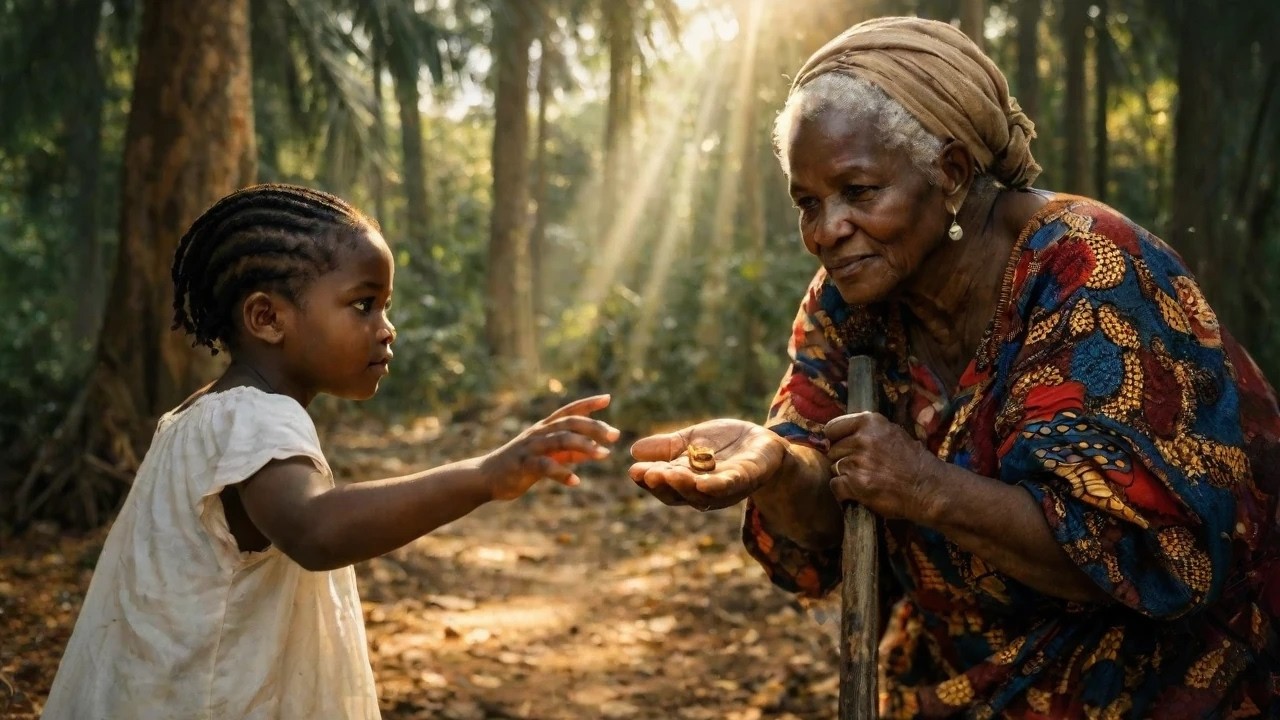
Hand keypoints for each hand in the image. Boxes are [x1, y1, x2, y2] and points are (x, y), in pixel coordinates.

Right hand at [481, 394, 619, 500]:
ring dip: (584, 447)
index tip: (608, 398)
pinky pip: (545, 467)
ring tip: (604, 455)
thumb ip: (570, 453)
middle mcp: (538, 433)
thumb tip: (595, 451)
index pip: (568, 411)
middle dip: (593, 427)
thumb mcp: (548, 456)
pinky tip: (575, 482)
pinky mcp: (522, 465)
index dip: (587, 403)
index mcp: (544, 428)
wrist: (486, 477)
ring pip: (560, 440)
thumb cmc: (520, 466)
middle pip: (569, 423)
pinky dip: (562, 473)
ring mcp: (530, 448)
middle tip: (615, 435)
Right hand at [628, 419, 786, 511]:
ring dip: (685, 485)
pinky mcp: (746, 478)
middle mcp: (703, 490)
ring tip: (669, 473)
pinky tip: (703, 482)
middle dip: (663, 484)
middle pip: (679, 494)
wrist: (762, 444)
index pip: (663, 484)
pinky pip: (730, 485)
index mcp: (686, 480)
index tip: (634, 470)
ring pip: (702, 493)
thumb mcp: (691, 441)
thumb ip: (666, 447)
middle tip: (648, 473)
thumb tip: (634, 450)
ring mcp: (725, 487)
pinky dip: (717, 486)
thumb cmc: (723, 445)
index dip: (648, 480)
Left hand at [825, 412, 944, 522]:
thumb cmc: (914, 462)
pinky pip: (836, 486)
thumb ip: (868, 431)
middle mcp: (862, 438)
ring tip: (865, 480)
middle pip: (833, 450)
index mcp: (870, 422)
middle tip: (862, 468)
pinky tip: (859, 492)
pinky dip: (844, 492)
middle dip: (843, 460)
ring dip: (845, 476)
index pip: (832, 428)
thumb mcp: (893, 433)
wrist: (929, 488)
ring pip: (834, 468)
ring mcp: (857, 461)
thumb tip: (842, 434)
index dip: (836, 440)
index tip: (842, 448)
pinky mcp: (855, 483)